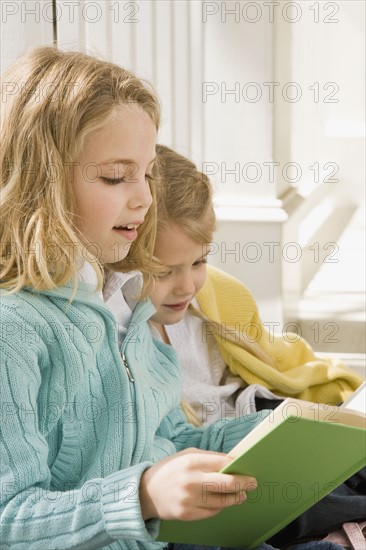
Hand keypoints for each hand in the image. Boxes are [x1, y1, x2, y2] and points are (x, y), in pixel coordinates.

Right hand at [139, 448, 256, 520]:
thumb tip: (231, 462)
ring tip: (242, 495)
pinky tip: (223, 503)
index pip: (222, 463)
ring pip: (222, 501)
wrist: (145, 492)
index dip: (237, 466)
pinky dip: (220, 507)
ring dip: (236, 498)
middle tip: (252, 483)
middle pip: (226, 483)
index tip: (246, 468)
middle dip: (243, 483)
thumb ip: (208, 458)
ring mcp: (189, 499)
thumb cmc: (169, 470)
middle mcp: (191, 480)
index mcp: (191, 461)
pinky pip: (211, 512)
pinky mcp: (187, 514)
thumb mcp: (186, 455)